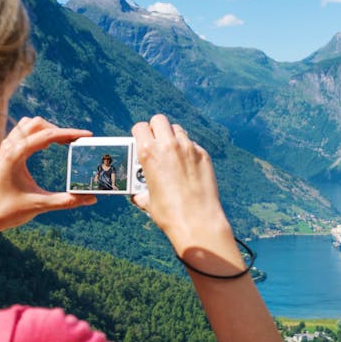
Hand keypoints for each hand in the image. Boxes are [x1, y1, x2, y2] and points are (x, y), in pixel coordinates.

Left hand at [0, 117, 96, 234]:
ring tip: (62, 142)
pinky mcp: (3, 154)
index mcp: (15, 155)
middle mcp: (8, 147)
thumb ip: (66, 201)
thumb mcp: (39, 206)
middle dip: (59, 129)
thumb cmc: (6, 212)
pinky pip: (21, 134)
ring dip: (46, 129)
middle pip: (37, 123)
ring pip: (28, 125)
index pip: (47, 135)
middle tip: (76, 142)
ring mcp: (4, 149)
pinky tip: (45, 147)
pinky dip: (36, 134)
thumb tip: (91, 199)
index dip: (69, 133)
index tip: (86, 135)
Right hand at [129, 115, 234, 257]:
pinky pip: (192, 145)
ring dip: (172, 137)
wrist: (197, 221)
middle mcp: (168, 145)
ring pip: (177, 130)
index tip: (141, 140)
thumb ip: (140, 191)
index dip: (139, 133)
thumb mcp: (147, 200)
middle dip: (156, 128)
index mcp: (148, 153)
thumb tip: (137, 195)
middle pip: (159, 120)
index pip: (140, 127)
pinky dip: (188, 151)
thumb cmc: (169, 213)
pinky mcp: (203, 155)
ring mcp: (188, 148)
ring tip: (172, 153)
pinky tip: (187, 166)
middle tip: (156, 142)